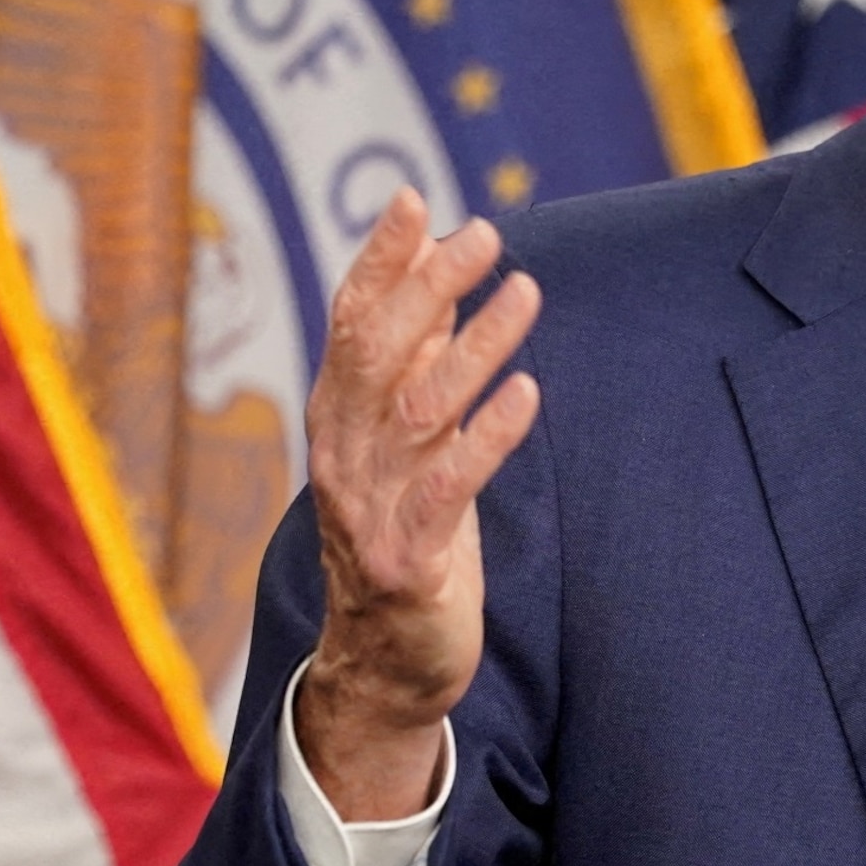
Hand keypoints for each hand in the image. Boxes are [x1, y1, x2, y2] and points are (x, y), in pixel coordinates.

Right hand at [297, 189, 540, 821]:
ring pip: (415, 409)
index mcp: (339, 422)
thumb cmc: (407, 540)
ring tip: (525, 293)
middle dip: (429, 287)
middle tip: (485, 234)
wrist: (385, 666)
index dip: (378, 261)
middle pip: (378, 353)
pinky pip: (446, 486)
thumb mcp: (408, 448)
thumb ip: (417, 372)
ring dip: (473, 346)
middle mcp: (343, 456)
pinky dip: (486, 436)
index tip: (412, 199)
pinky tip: (527, 392)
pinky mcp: (407, 559)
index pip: (349, 324)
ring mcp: (369, 508)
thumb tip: (444, 285)